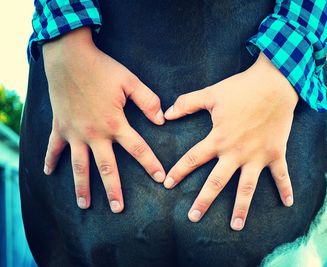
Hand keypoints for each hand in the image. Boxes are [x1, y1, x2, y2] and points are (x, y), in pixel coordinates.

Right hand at [43, 27, 165, 212]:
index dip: (150, 164)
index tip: (160, 179)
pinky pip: (53, 148)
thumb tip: (162, 119)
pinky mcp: (59, 126)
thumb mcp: (130, 81)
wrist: (69, 57)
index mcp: (115, 124)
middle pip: (106, 168)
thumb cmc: (102, 68)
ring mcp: (74, 133)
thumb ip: (148, 101)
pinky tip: (49, 175)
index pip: (138, 149)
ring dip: (82, 187)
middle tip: (118, 209)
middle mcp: (94, 134)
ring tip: (84, 205)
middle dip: (113, 190)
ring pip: (79, 166)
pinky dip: (51, 161)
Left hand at [163, 52, 297, 229]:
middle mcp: (236, 153)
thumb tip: (165, 113)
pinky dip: (286, 189)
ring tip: (235, 226)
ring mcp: (257, 156)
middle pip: (216, 182)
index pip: (193, 159)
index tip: (167, 184)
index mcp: (218, 139)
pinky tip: (288, 204)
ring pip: (247, 188)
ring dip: (241, 208)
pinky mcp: (276, 153)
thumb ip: (187, 104)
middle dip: (203, 201)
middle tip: (193, 217)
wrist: (274, 83)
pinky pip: (282, 175)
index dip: (179, 171)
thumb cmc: (240, 88)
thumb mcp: (211, 94)